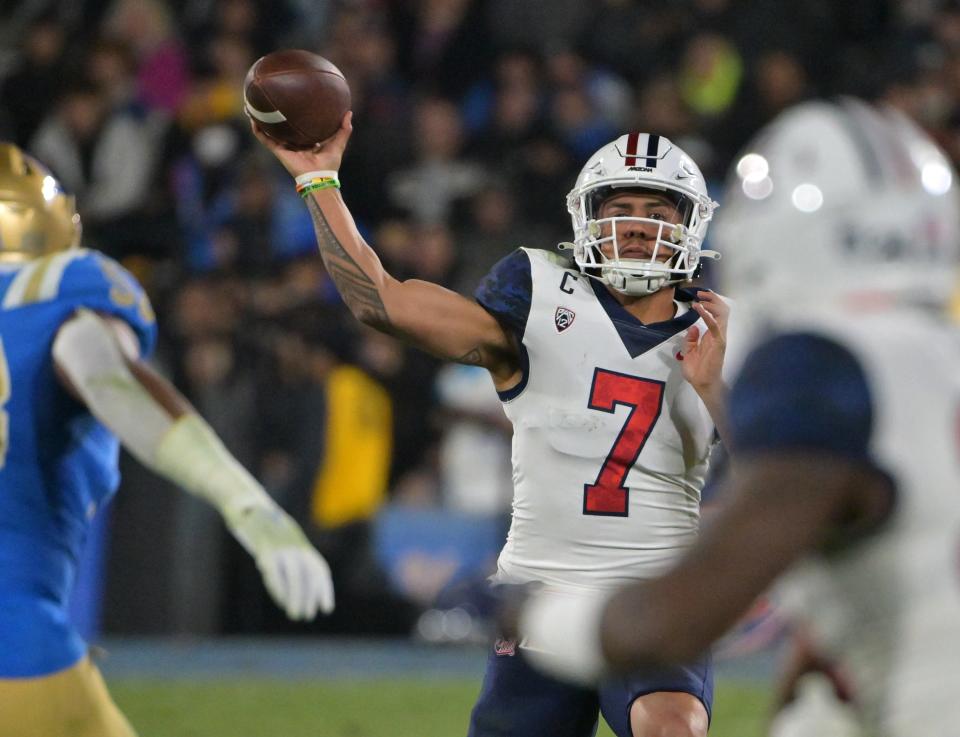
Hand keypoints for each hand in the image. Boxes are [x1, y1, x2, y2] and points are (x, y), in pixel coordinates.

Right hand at [226, 503, 334, 618]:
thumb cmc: (263, 523)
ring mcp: (280, 545)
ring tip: (296, 614)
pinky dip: (278, 589)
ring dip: (296, 597)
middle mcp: (294, 544)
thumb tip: (294, 582)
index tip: (327, 608)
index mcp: (300, 542)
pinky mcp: (263, 547)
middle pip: (308, 574)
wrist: (245, 503)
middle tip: (307, 616)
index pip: (319, 569)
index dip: (324, 589)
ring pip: (293, 575)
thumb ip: (290, 555)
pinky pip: (273, 572)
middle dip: (309, 597)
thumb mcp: (282, 537)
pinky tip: (281, 601)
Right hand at [248, 110, 352, 178]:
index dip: (295, 116)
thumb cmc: (329, 164)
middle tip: (269, 101)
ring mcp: (285, 147)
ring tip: (252, 107)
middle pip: (281, 127)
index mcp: (306, 142)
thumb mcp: (338, 143)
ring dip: (260, 120)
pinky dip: (258, 130)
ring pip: (269, 131)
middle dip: (274, 116)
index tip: (291, 103)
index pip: (299, 126)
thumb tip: (349, 113)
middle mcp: (293, 143)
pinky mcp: (279, 151)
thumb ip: (344, 129)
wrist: (319, 177)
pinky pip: (265, 139)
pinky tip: (252, 119)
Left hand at [680, 290, 728, 393]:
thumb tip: (692, 327)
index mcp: (711, 335)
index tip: (699, 297)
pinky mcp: (718, 343)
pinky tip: (699, 309)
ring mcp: (719, 338)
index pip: (716, 314)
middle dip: (713, 299)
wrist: (702, 384)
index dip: (710, 303)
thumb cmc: (697, 371)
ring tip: (701, 299)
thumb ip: (690, 339)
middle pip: (722, 310)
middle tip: (702, 293)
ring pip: (722, 314)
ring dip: (712, 304)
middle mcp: (718, 334)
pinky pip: (715, 326)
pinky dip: (708, 315)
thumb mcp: (689, 352)